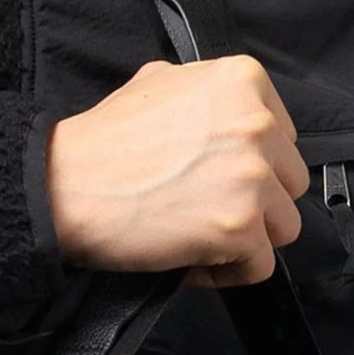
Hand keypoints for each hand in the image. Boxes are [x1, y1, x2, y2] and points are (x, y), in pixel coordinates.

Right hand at [45, 55, 308, 287]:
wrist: (64, 184)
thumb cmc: (102, 141)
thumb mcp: (158, 82)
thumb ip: (207, 95)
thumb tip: (229, 114)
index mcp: (243, 81)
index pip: (283, 138)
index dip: (253, 165)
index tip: (216, 179)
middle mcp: (257, 123)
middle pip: (289, 182)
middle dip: (254, 202)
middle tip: (203, 209)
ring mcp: (252, 175)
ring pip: (284, 225)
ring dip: (246, 239)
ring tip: (198, 237)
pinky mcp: (240, 225)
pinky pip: (261, 266)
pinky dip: (227, 272)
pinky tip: (190, 261)